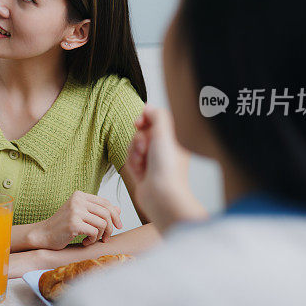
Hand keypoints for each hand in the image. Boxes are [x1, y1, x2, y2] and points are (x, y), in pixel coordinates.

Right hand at [30, 191, 121, 249]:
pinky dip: (92, 240)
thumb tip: (119, 210)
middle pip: (106, 213)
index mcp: (80, 195)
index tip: (118, 226)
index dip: (115, 215)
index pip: (105, 202)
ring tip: (92, 239)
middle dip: (110, 228)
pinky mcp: (73, 223)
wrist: (44, 234)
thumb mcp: (81, 214)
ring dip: (100, 235)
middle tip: (106, 238)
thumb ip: (98, 211)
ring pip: (102, 223)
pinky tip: (85, 242)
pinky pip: (94, 232)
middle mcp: (78, 200)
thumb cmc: (63, 225)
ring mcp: (75, 211)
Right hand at [126, 105, 203, 230]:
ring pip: (134, 147)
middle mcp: (164, 150)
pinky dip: (133, 164)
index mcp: (173, 140)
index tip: (139, 122)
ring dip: (134, 152)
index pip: (156, 121)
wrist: (162, 197)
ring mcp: (154, 162)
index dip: (145, 119)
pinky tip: (140, 172)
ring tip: (142, 162)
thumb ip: (157, 116)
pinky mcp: (144, 173)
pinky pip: (131, 160)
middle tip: (144, 147)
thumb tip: (148, 107)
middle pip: (142, 133)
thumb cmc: (168, 170)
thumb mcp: (164, 134)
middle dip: (139, 139)